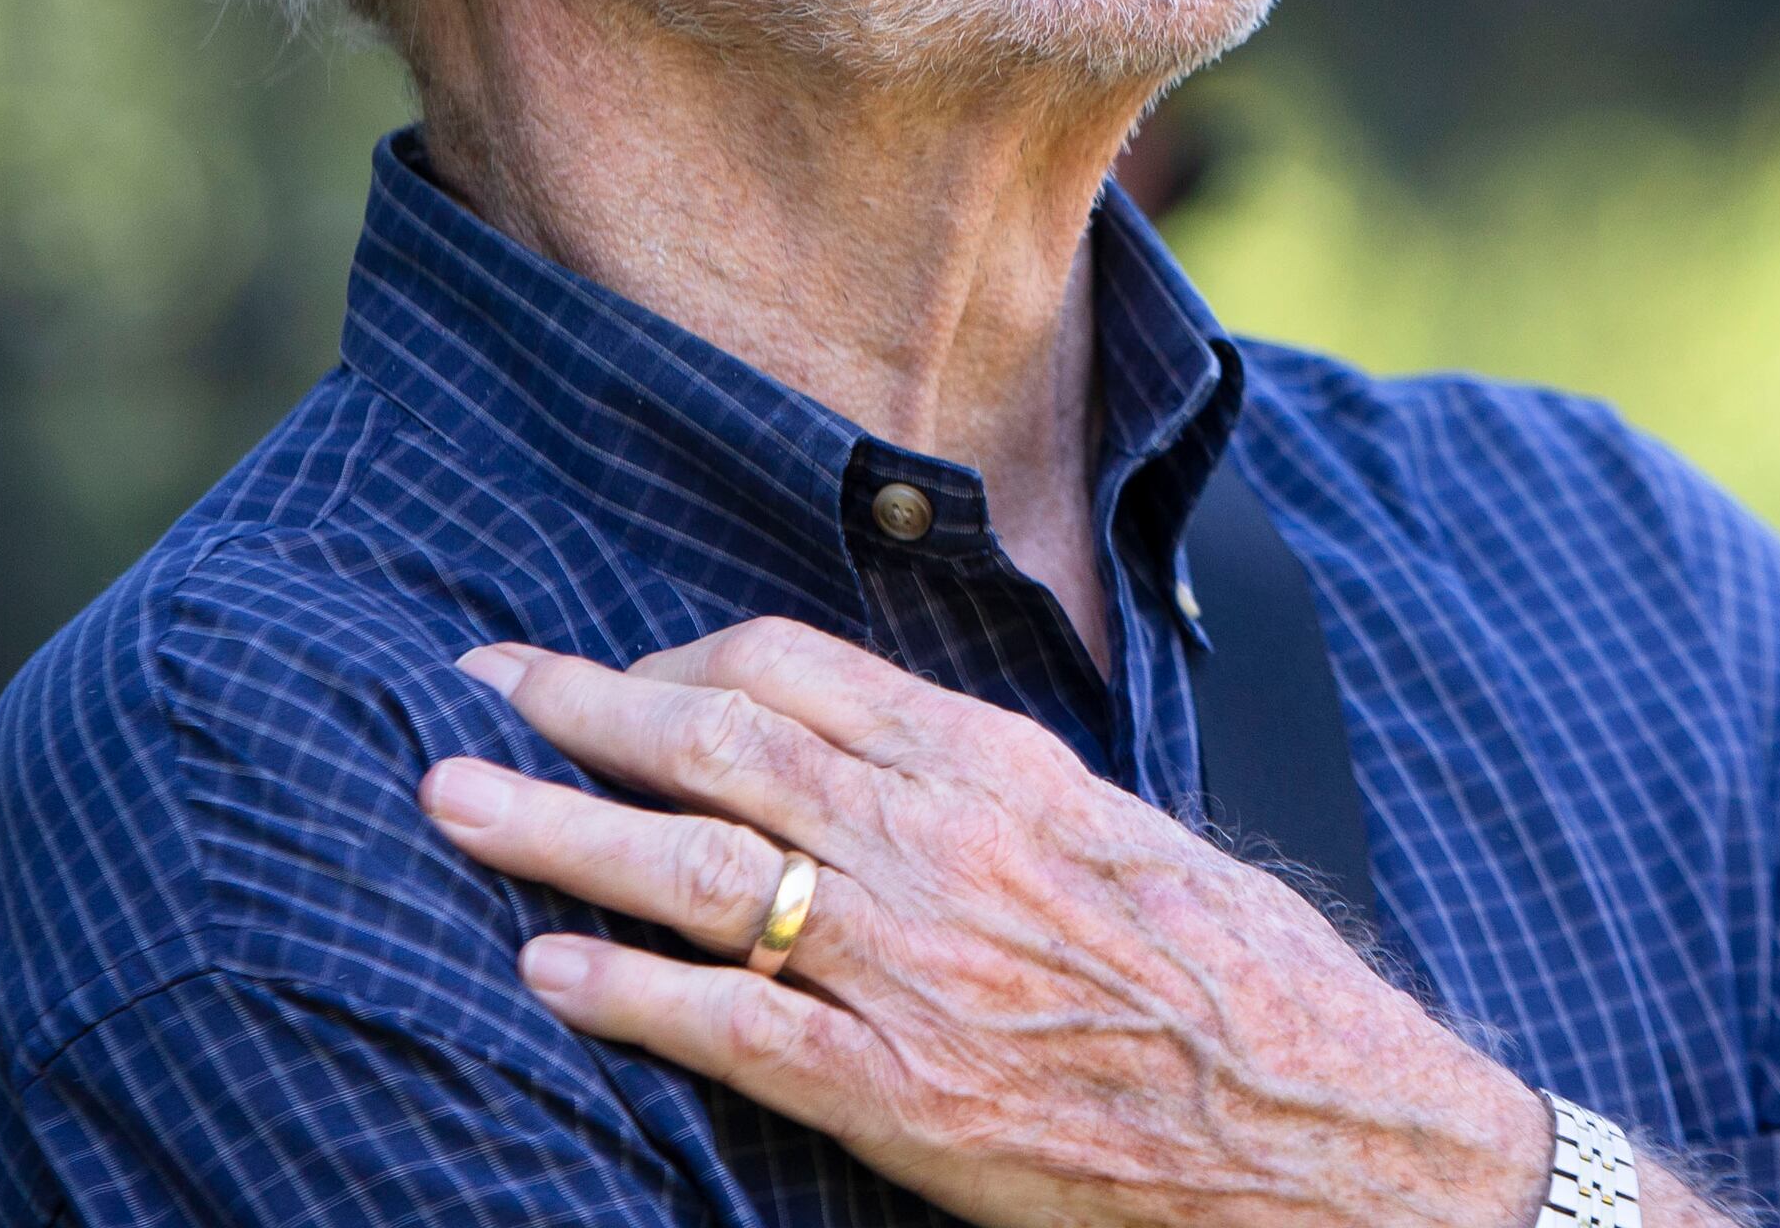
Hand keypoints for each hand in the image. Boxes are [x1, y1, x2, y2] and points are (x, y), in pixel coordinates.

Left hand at [421, 619, 1561, 1227]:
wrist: (1323, 1119)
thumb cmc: (1238, 980)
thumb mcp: (1121, 832)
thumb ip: (997, 787)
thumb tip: (886, 751)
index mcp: (1000, 769)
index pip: (799, 672)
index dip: (681, 659)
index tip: (609, 668)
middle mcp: (945, 847)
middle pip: (722, 744)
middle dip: (585, 707)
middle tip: (477, 685)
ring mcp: (917, 970)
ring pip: (702, 869)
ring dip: (560, 827)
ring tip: (456, 803)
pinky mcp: (904, 1095)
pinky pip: (735, 1030)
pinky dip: (629, 993)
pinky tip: (545, 970)